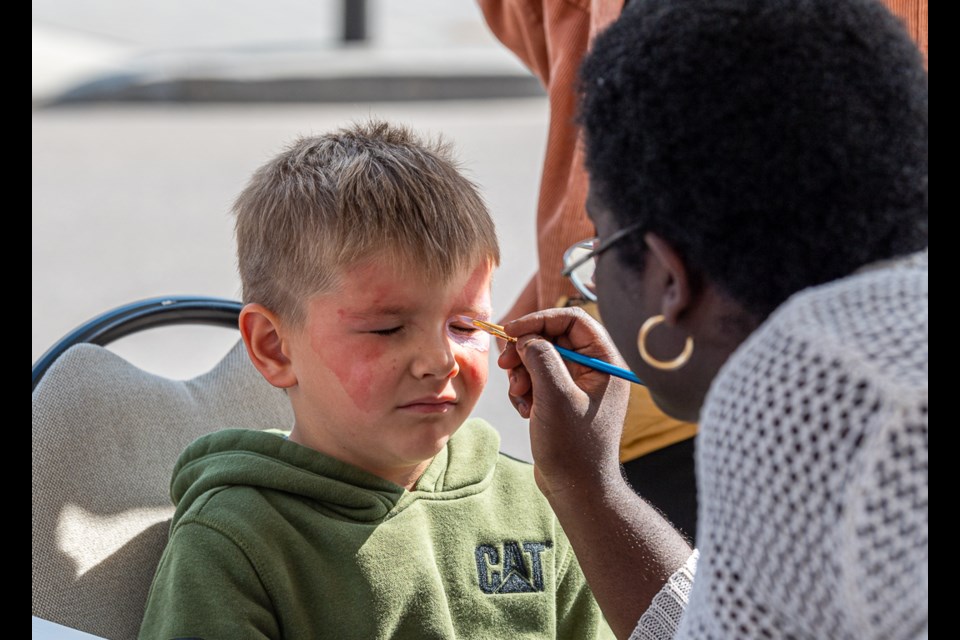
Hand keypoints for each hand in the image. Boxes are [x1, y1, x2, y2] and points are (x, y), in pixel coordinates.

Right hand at [497, 307, 630, 497]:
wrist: (577, 490)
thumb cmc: (574, 447)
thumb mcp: (555, 396)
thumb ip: (541, 358)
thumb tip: (526, 338)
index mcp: (605, 362)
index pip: (572, 320)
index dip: (539, 320)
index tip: (511, 332)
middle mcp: (595, 369)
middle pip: (553, 337)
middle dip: (527, 350)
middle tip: (507, 365)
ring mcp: (579, 385)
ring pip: (541, 358)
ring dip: (523, 373)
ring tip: (520, 396)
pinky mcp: (563, 400)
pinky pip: (538, 379)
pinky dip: (526, 390)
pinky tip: (525, 410)